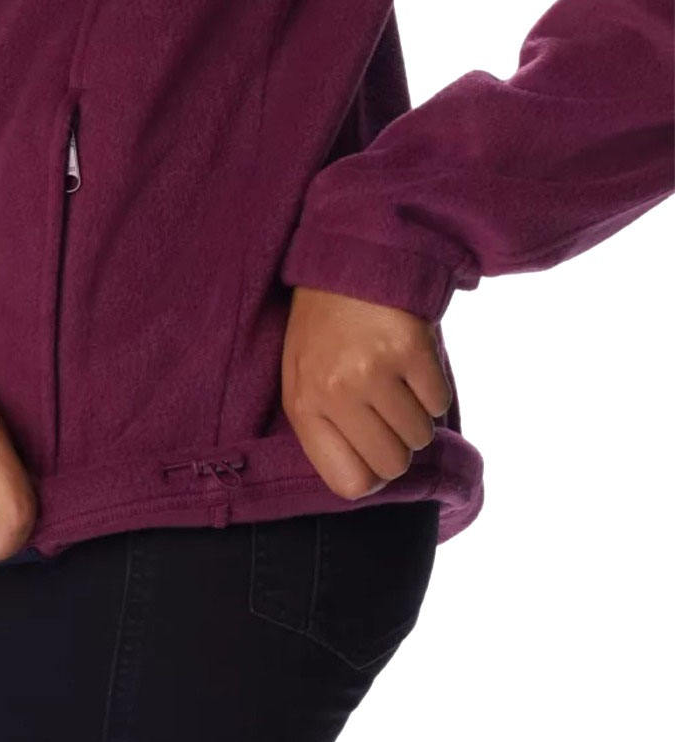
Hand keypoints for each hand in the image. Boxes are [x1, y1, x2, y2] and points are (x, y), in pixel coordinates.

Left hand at [281, 286, 451, 499]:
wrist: (348, 259)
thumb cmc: (324, 327)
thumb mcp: (303, 377)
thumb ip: (325, 427)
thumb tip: (368, 479)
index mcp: (304, 405)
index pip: (349, 483)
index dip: (372, 477)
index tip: (377, 456)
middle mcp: (335, 393)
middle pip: (393, 464)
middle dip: (399, 446)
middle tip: (389, 413)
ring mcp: (373, 371)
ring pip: (420, 435)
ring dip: (417, 415)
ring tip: (396, 380)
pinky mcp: (410, 349)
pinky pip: (439, 402)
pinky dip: (433, 389)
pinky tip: (411, 362)